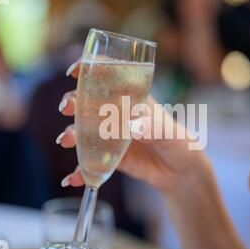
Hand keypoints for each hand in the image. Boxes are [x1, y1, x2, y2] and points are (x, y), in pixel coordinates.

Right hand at [56, 61, 213, 194]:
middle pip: (90, 103)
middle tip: (66, 108)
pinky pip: (91, 163)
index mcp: (134, 100)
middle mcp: (119, 115)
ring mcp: (112, 137)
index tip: (76, 70)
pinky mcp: (110, 159)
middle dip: (74, 102)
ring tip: (66, 140)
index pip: (111, 78)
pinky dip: (80, 171)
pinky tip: (72, 178)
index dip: (91, 70)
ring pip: (85, 131)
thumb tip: (133, 128)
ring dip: (72, 133)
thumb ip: (154, 128)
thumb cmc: (181, 144)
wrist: (183, 174)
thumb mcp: (171, 134)